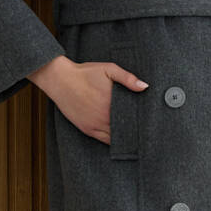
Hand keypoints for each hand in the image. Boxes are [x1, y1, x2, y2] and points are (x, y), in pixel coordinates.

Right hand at [32, 56, 148, 144]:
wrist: (60, 79)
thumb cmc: (85, 73)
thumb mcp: (108, 69)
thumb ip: (127, 78)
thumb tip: (144, 87)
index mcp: (112, 103)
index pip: (133, 118)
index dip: (142, 123)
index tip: (149, 124)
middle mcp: (104, 117)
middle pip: (126, 129)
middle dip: (135, 131)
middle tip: (145, 132)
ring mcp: (95, 125)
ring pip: (115, 138)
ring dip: (124, 138)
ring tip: (135, 138)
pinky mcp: (87, 129)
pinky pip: (104, 140)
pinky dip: (112, 141)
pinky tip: (119, 140)